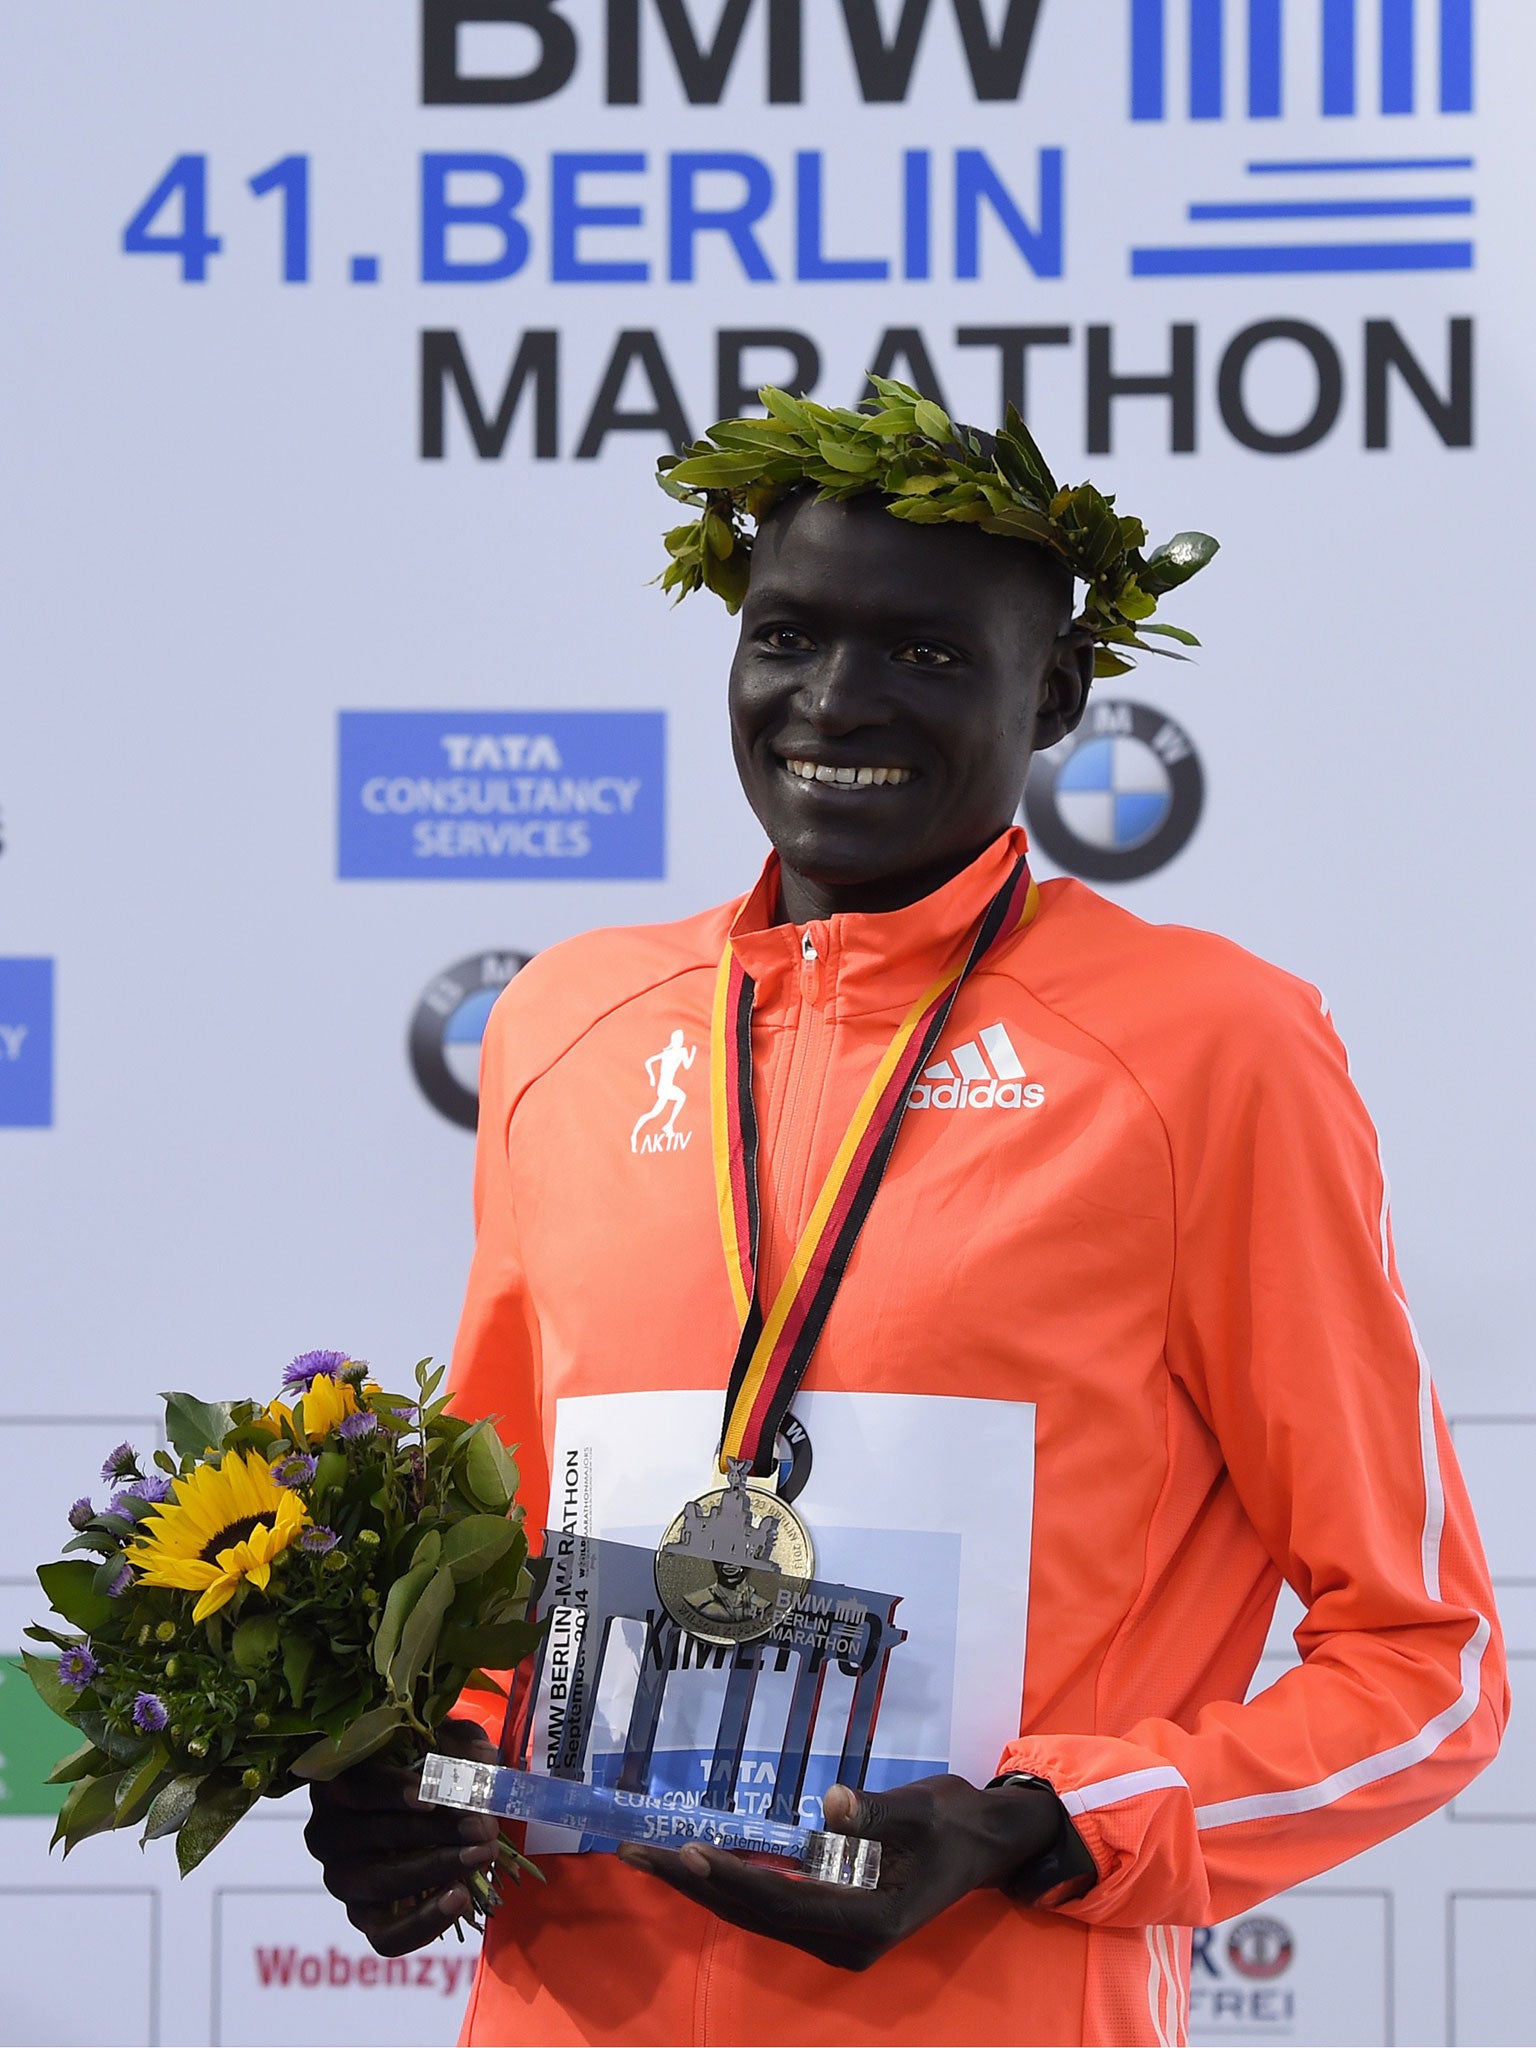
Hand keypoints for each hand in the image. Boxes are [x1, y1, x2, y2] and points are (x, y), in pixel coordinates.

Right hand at [303, 1717, 500, 1955]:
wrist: (436, 1809)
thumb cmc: (434, 1763)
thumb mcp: (450, 1743)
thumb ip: (463, 1748)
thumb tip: (479, 1767)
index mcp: (339, 1779)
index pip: (358, 1786)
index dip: (393, 1792)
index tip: (431, 1799)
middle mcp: (328, 1832)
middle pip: (375, 1834)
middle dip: (435, 1831)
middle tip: (482, 1828)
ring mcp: (342, 1878)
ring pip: (380, 1882)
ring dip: (435, 1869)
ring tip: (481, 1855)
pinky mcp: (364, 1916)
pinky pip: (387, 1935)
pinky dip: (424, 1921)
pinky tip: (459, 1899)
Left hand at [615, 1773, 1063, 1972]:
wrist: (988, 1844)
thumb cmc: (957, 1823)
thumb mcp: (923, 1810)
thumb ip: (875, 1812)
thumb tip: (828, 1805)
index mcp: (870, 1920)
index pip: (784, 1902)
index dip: (734, 1879)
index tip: (689, 1854)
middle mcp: (846, 1939)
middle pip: (756, 1914)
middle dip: (694, 1885)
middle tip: (637, 1855)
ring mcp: (836, 1934)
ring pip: (756, 1914)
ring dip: (701, 1886)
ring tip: (648, 1858)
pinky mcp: (831, 1918)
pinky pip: (769, 1905)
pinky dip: (729, 1884)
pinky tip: (695, 1866)